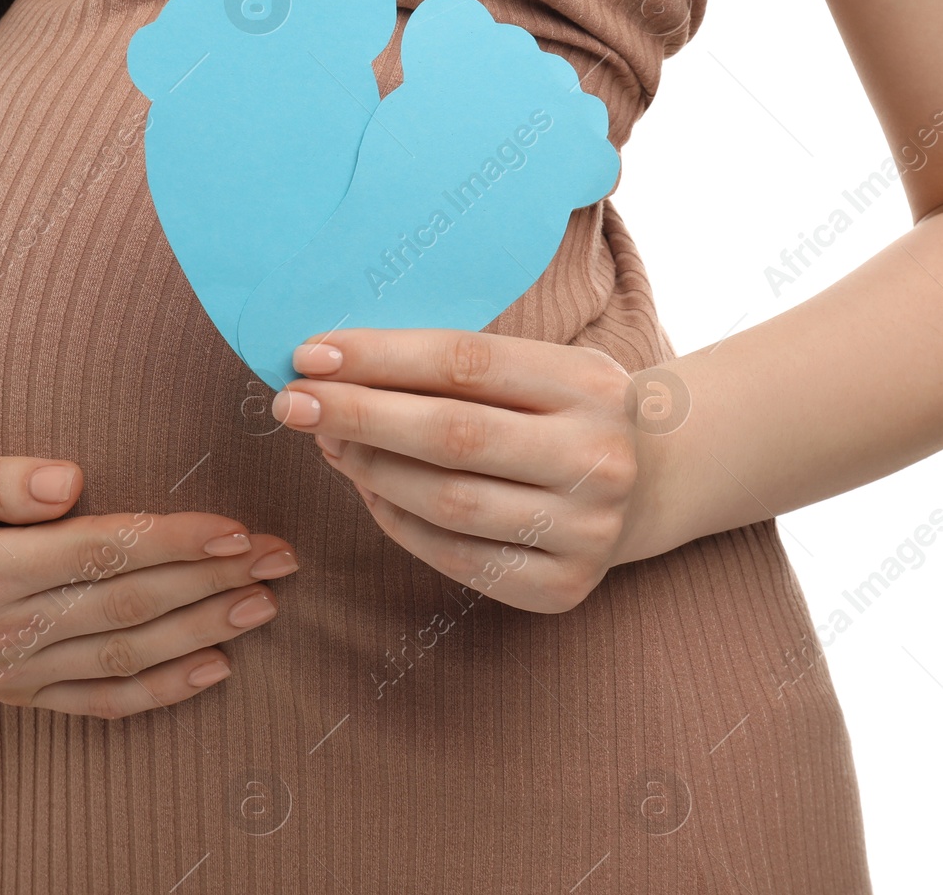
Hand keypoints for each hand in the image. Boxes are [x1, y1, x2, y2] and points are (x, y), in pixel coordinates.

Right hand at [0, 446, 298, 717]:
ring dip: (204, 632)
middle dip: (213, 582)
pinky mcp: (13, 688)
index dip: (177, 540)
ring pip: (126, 656)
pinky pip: (97, 700)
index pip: (103, 553)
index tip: (238, 525)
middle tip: (282, 556)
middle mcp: (2, 630)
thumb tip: (67, 479)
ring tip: (266, 603)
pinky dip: (158, 691)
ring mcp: (9, 668)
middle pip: (130, 607)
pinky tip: (215, 669)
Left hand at [269, 330, 644, 612]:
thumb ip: (451, 367)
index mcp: (591, 383)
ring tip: (328, 441)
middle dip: (358, 415)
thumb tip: (333, 370)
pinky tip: (368, 489)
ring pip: (446, 502)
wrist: (652, 482)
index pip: (466, 363)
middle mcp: (598, 458)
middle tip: (291, 402)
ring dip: (369, 469)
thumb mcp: (536, 366)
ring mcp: (586, 530)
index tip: (310, 354)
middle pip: (452, 435)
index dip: (381, 358)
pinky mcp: (563, 588)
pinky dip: (398, 521)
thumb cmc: (564, 409)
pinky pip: (455, 558)